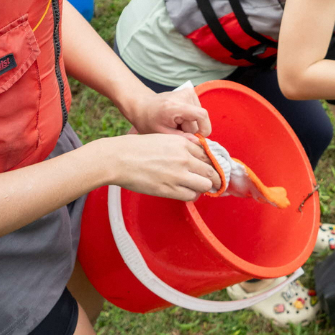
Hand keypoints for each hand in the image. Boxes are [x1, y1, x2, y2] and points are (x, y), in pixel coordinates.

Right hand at [88, 134, 217, 200]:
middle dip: (215, 177)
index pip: (209, 154)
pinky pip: (192, 196)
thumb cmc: (136, 148)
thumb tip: (197, 149)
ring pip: (206, 184)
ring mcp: (178, 174)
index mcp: (182, 143)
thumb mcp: (162, 138)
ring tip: (199, 188)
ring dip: (204, 187)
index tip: (213, 168)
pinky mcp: (169, 189)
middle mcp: (184, 158)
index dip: (213, 163)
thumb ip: (181, 144)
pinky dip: (193, 195)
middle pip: (211, 170)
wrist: (118, 159)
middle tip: (215, 182)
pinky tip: (187, 192)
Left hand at [124, 81, 211, 137]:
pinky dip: (190, 118)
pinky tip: (178, 118)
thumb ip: (182, 138)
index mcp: (175, 106)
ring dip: (190, 124)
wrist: (143, 105)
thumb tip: (199, 141)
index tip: (197, 139)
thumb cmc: (148, 120)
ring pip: (199, 116)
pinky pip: (197, 111)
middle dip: (191, 130)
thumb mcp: (161, 134)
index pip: (201, 115)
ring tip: (175, 124)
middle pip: (199, 119)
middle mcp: (184, 95)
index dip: (204, 129)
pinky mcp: (190, 92)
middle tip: (176, 131)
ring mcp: (188, 92)